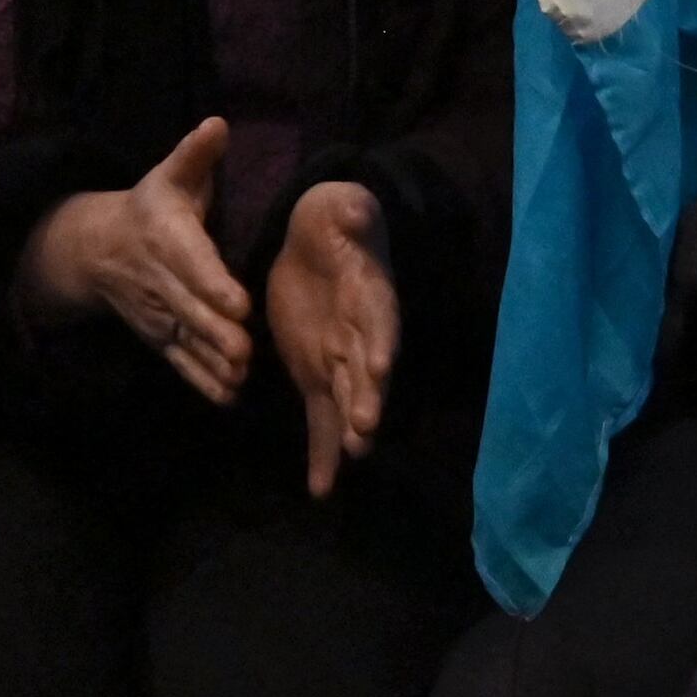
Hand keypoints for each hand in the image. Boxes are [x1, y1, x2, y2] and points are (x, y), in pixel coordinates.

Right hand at [15, 115, 252, 404]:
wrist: (97, 248)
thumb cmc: (152, 206)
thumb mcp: (170, 175)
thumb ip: (195, 154)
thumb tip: (217, 123)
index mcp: (168, 238)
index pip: (194, 264)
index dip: (215, 284)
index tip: (239, 303)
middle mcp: (161, 281)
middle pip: (191, 311)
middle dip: (217, 333)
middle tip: (246, 352)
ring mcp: (159, 313)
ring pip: (186, 341)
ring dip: (211, 363)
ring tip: (241, 379)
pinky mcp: (159, 336)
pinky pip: (179, 360)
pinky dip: (201, 381)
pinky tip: (228, 398)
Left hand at [264, 179, 399, 498]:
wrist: (318, 240)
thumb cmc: (337, 220)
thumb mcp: (343, 208)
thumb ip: (352, 213)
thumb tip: (356, 214)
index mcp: (370, 293)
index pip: (378, 319)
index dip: (379, 340)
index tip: (380, 364)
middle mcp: (363, 334)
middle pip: (368, 369)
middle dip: (368, 397)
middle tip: (364, 427)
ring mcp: (341, 358)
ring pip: (349, 399)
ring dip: (350, 428)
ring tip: (353, 455)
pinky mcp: (316, 373)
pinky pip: (321, 418)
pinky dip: (323, 452)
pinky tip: (321, 488)